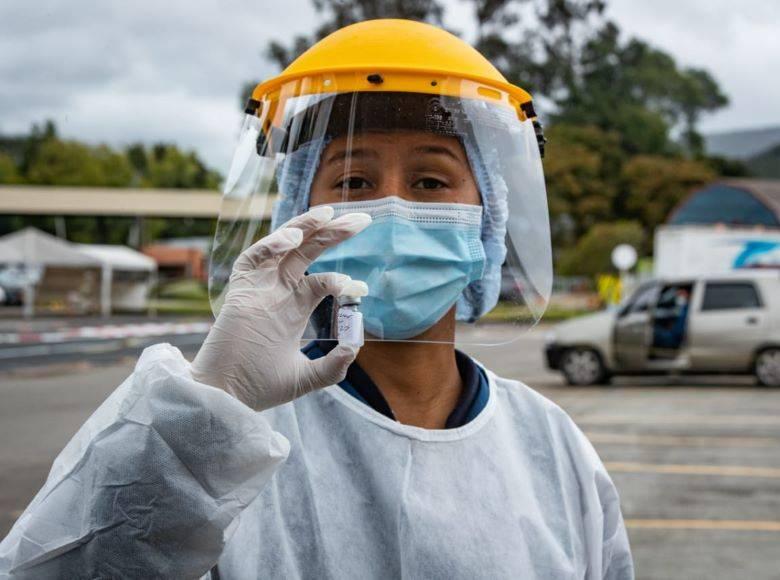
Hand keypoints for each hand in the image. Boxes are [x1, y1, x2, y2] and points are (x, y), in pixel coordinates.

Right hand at [191, 205, 370, 410]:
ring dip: (305, 227)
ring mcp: (260, 288)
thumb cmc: (260, 388)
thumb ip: (334, 365)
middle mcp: (278, 292)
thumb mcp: (307, 377)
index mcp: (294, 308)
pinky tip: (293, 240)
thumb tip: (356, 345)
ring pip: (283, 246)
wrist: (228, 398)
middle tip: (363, 220)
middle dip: (334, 233)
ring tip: (329, 213)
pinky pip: (255, 257)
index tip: (359, 289)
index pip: (322, 280)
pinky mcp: (240, 290)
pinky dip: (272, 245)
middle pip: (308, 252)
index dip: (342, 281)